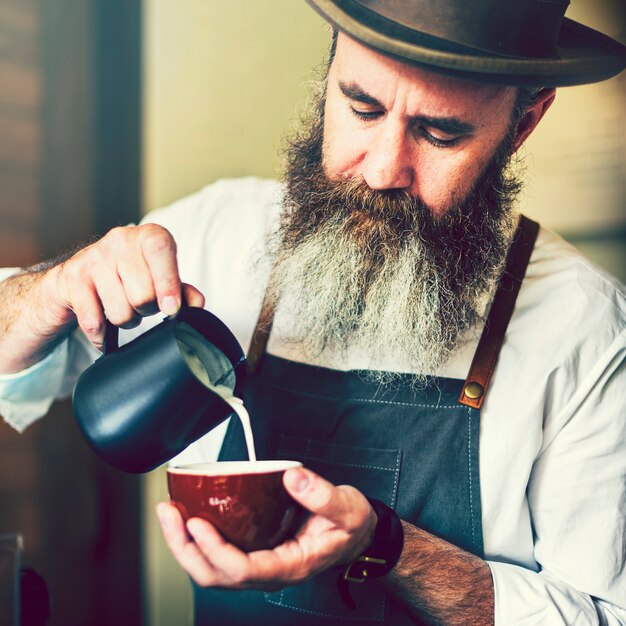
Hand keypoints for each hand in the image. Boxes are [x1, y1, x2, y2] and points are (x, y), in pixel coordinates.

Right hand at [45, 224, 204, 348]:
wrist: (79, 275)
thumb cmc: (130, 275)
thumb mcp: (159, 277)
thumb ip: (182, 290)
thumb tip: (196, 304)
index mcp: (149, 236)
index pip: (160, 250)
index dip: (168, 283)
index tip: (171, 308)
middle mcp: (120, 240)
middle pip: (142, 294)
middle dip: (146, 310)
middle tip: (141, 305)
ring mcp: (94, 257)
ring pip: (120, 312)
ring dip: (125, 321)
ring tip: (123, 308)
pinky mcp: (72, 278)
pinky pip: (93, 321)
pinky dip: (101, 334)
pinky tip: (103, 327)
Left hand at [156, 467, 376, 589]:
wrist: (356, 534)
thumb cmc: (350, 526)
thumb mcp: (347, 508)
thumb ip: (323, 494)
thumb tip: (292, 477)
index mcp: (290, 565)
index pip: (244, 570)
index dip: (215, 550)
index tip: (197, 523)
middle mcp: (270, 572)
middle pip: (216, 575)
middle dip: (185, 547)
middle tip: (169, 514)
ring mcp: (260, 565)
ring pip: (212, 569)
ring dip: (185, 544)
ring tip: (169, 513)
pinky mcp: (255, 551)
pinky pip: (218, 555)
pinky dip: (197, 538)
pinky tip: (186, 517)